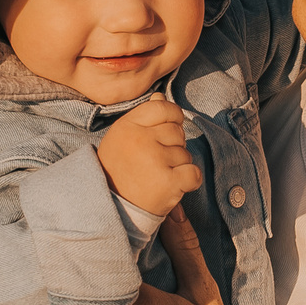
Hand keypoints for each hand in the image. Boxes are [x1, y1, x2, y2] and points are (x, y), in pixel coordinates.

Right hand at [94, 96, 199, 216]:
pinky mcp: (169, 182)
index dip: (172, 117)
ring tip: (157, 177)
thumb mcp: (122, 139)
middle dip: (173, 147)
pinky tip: (173, 186)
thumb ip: (143, 118)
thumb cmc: (118, 172)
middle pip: (177, 132)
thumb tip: (160, 95)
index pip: (163, 107)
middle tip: (154, 163)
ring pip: (185, 154)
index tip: (169, 130)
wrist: (111, 208)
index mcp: (127, 125)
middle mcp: (140, 139)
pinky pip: (194, 173)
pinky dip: (189, 181)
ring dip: (178, 167)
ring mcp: (155, 160)